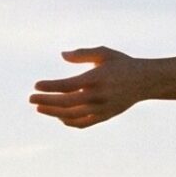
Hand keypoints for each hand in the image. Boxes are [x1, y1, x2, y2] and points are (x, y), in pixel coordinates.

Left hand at [31, 47, 147, 128]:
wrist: (145, 82)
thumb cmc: (122, 64)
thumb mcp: (104, 53)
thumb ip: (82, 54)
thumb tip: (62, 55)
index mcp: (96, 79)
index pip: (67, 85)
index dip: (50, 87)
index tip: (36, 85)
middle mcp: (98, 96)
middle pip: (66, 103)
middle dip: (46, 101)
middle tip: (30, 99)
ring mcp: (101, 109)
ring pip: (72, 116)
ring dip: (53, 113)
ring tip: (39, 108)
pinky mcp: (104, 117)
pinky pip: (82, 123)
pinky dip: (68, 121)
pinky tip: (58, 116)